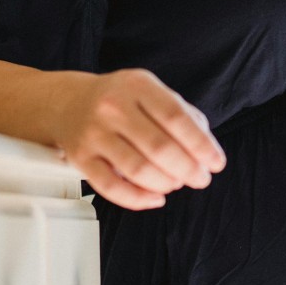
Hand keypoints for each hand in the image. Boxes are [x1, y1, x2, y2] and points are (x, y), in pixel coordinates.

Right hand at [53, 68, 225, 210]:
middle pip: (159, 147)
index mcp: (137, 85)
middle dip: (188, 169)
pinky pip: (111, 188)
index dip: (201, 144)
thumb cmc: (119, 99)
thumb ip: (182, 114)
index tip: (216, 163)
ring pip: (138, 170)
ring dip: (166, 183)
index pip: (176, 118)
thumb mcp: (150, 91)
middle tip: (200, 178)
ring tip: (177, 183)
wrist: (69, 102)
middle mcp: (113, 107)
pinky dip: (138, 199)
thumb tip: (206, 149)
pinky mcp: (81, 158)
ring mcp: (94, 133)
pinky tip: (155, 198)